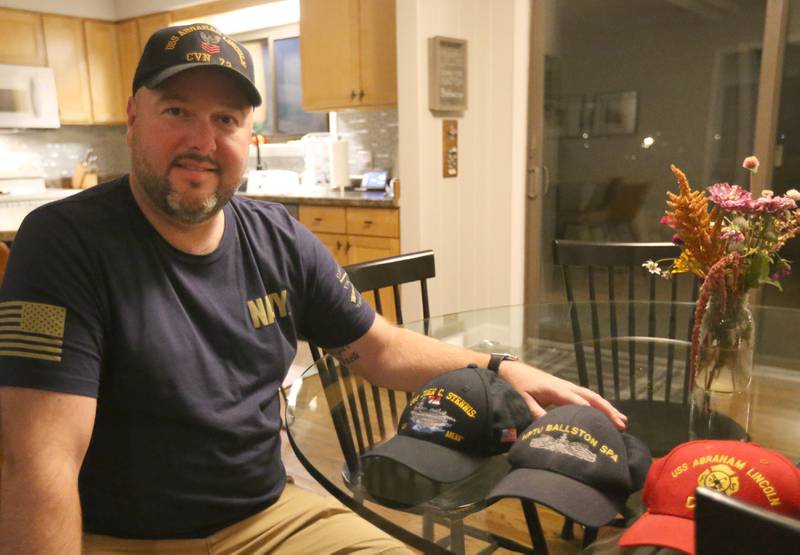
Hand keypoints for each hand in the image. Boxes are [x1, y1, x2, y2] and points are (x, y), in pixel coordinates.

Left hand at [499, 361, 627, 429]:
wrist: (514, 371)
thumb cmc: (518, 386)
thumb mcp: (523, 400)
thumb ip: (535, 412)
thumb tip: (550, 426)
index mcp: (555, 389)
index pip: (575, 400)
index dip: (588, 410)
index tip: (601, 422)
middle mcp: (565, 386)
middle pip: (590, 397)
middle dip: (606, 409)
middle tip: (621, 423)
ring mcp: (567, 387)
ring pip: (591, 396)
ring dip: (607, 407)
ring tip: (622, 420)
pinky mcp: (566, 389)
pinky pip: (586, 397)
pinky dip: (598, 405)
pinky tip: (607, 414)